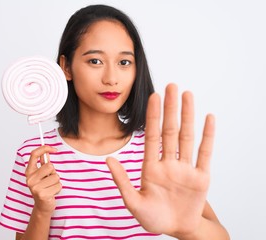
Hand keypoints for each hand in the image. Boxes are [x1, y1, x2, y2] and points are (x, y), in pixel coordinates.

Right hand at [25, 145, 61, 214]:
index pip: (34, 154)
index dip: (44, 148)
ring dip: (57, 182)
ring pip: (56, 176)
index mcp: (29, 172)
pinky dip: (58, 189)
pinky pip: (58, 185)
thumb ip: (43, 163)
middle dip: (53, 172)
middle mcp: (30, 179)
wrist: (43, 206)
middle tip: (49, 180)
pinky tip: (52, 193)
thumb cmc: (44, 188)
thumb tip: (47, 151)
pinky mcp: (43, 195)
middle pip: (49, 166)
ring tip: (51, 187)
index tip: (54, 149)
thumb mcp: (42, 175)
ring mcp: (35, 187)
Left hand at [107, 83, 214, 237]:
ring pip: (187, 137)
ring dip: (188, 115)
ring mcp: (185, 169)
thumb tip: (108, 159)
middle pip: (170, 131)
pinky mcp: (201, 178)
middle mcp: (169, 164)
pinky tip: (208, 118)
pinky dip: (208, 136)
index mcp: (151, 168)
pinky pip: (205, 153)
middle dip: (170, 108)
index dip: (152, 116)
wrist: (177, 229)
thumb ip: (122, 181)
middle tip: (171, 85)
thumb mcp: (133, 202)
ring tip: (187, 94)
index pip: (152, 136)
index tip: (153, 97)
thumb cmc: (154, 218)